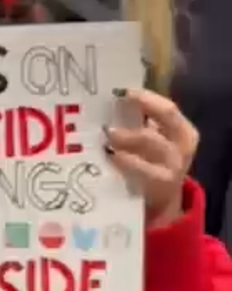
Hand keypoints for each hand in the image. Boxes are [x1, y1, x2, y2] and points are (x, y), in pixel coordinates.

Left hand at [106, 88, 196, 227]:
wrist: (162, 200)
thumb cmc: (152, 162)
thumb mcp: (154, 140)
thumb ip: (139, 123)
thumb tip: (111, 102)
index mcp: (183, 130)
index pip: (168, 107)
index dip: (146, 96)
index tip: (122, 91)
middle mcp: (183, 144)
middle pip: (167, 116)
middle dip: (142, 105)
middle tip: (117, 100)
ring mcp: (174, 164)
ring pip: (152, 140)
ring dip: (127, 133)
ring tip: (107, 132)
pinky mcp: (160, 182)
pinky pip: (141, 168)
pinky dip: (124, 159)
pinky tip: (109, 154)